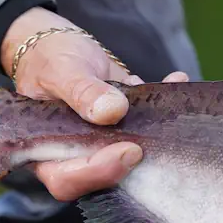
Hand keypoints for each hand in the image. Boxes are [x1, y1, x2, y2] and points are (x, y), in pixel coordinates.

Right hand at [0, 7, 188, 200]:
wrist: (61, 43)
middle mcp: (77, 155)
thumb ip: (81, 91)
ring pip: (132, 157)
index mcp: (46, 150)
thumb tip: (111, 111)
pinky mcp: (126, 129)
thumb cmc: (47, 58)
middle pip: (105, 178)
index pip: (67, 179)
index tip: (127, 151)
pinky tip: (176, 80)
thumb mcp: (60, 69)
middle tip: (150, 142)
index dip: (98, 172)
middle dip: (134, 165)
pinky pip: (148, 129)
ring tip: (169, 107)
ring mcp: (105, 144)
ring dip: (157, 138)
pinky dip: (164, 109)